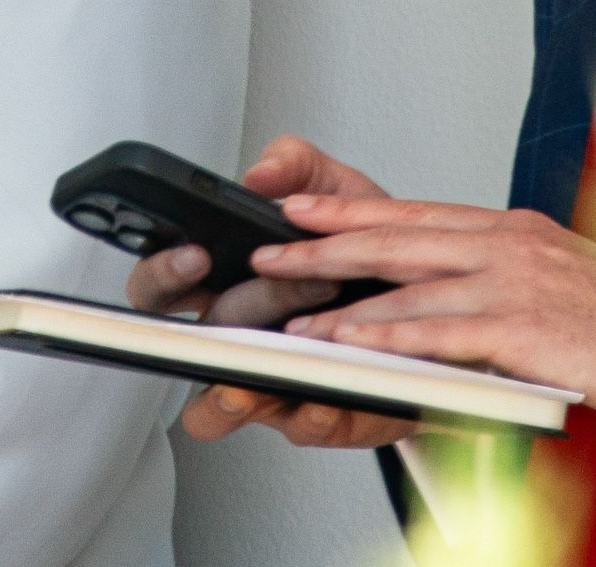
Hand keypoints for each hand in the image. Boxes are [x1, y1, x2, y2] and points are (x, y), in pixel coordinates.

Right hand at [122, 137, 417, 450]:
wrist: (433, 290)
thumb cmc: (368, 247)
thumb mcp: (334, 190)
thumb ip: (294, 167)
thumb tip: (260, 176)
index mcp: (230, 280)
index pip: (163, 286)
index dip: (164, 274)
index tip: (194, 255)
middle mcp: (243, 334)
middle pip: (191, 343)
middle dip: (213, 323)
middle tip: (261, 298)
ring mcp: (275, 376)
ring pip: (224, 401)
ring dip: (234, 388)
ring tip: (253, 375)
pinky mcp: (323, 412)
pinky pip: (300, 427)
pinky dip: (307, 416)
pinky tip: (319, 396)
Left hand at [258, 194, 595, 427]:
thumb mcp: (556, 279)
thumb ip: (502, 275)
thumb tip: (451, 285)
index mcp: (511, 229)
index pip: (414, 213)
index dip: (352, 209)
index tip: (301, 207)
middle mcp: (506, 244)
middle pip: (396, 239)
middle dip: (325, 244)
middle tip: (271, 250)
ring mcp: (514, 283)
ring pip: (409, 289)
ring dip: (344, 307)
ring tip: (295, 321)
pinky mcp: (524, 328)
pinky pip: (440, 335)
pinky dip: (390, 341)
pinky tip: (354, 350)